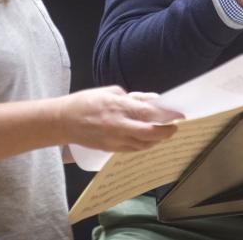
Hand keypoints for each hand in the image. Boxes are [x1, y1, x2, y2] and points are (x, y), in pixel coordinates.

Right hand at [57, 87, 182, 151]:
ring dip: (157, 140)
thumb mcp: (109, 92)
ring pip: (144, 145)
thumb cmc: (85, 102)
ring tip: (164, 133)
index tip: (179, 114)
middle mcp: (119, 126)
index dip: (167, 115)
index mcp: (118, 107)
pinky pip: (133, 150)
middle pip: (151, 133)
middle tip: (174, 127)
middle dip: (167, 131)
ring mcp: (115, 140)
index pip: (149, 113)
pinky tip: (149, 140)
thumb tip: (150, 101)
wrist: (63, 121)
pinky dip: (145, 145)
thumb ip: (131, 98)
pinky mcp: (110, 149)